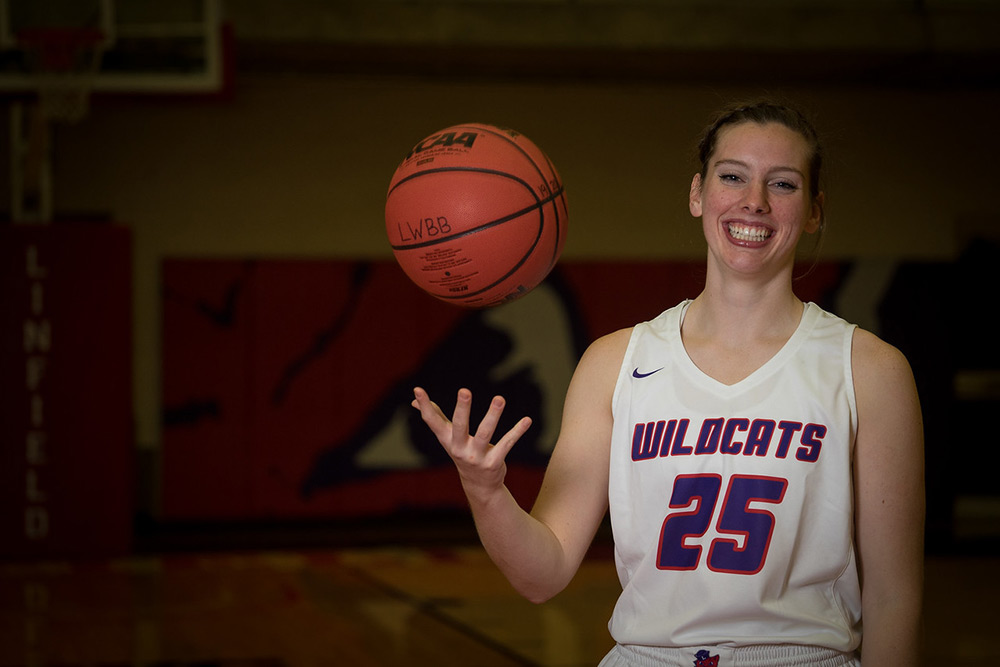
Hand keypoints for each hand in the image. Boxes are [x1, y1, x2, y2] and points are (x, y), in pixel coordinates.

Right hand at [411, 386, 531, 500]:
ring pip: (486, 433)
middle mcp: (459, 448)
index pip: (433, 421)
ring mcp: (477, 456)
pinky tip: (527, 420)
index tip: (418, 389)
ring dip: (493, 415)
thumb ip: (435, 417)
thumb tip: (414, 400)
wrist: (479, 485)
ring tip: (499, 398)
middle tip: (464, 390)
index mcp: (447, 440)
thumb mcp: (448, 437)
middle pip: (460, 426)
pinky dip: (517, 431)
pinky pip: (507, 443)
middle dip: (462, 409)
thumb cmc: (462, 451)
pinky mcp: (494, 462)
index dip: (425, 406)